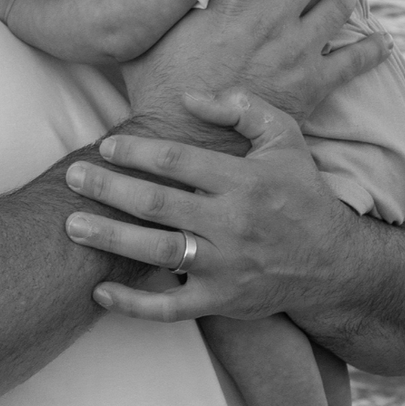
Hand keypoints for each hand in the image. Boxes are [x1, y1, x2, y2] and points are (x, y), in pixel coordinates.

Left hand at [62, 90, 359, 321]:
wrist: (332, 263)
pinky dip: (134, 303)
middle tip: (73, 177)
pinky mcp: (221, 300)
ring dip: (111, 239)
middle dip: (110, 189)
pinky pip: (171, 308)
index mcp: (245, 180)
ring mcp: (225, 266)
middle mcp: (233, 224)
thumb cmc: (300, 192)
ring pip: (159, 252)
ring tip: (72, 226)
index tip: (105, 146)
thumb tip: (190, 97)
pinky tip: (100, 291)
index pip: (179, 162)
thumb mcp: (285, 137)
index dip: (137, 152)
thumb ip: (241, 108)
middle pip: (159, 204)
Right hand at [120, 0, 386, 140]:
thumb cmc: (159, 90)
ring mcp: (295, 52)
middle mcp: (270, 20)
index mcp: (232, 2)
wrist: (187, 144)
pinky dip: (371, 49)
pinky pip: (354, 62)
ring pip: (338, 5)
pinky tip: (381, 41)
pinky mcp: (312, 87)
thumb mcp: (141, 34)